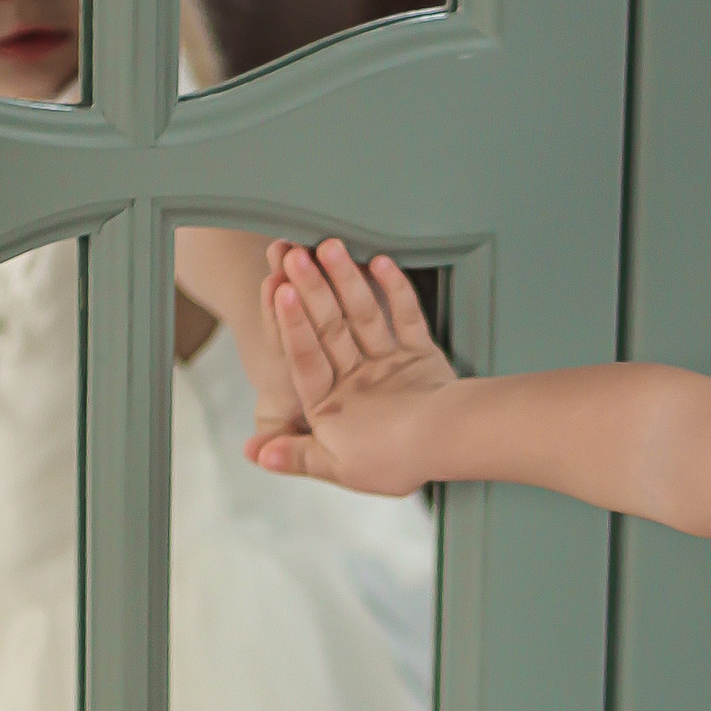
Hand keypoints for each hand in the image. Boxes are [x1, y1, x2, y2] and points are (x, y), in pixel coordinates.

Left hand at [248, 240, 455, 496]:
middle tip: (297, 256)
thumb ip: (296, 455)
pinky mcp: (420, 356)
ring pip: (363, 317)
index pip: (305, 358)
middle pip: (330, 330)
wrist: (456, 450)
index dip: (292, 326)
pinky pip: (406, 318)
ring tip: (331, 246)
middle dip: (313, 292)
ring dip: (347, 282)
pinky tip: (380, 261)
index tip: (280, 292)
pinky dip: (395, 291)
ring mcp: (388, 366)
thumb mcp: (335, 464)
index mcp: (333, 404)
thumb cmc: (397, 460)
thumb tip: (254, 453)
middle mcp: (357, 381)